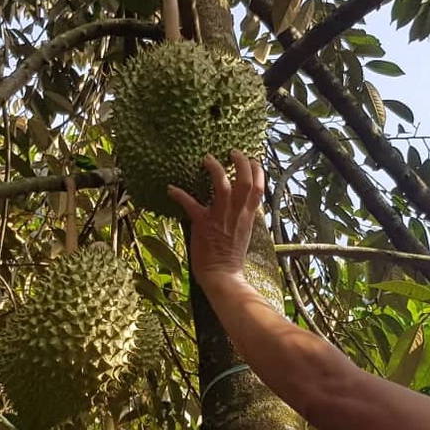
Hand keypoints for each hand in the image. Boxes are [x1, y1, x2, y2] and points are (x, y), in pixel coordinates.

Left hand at [167, 152, 263, 286]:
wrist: (223, 276)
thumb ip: (243, 216)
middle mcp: (236, 213)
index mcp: (247, 216)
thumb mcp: (244, 233)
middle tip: (234, 152)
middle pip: (245, 181)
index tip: (253, 160)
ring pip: (222, 186)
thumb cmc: (231, 258)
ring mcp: (220, 217)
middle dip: (241, 163)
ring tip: (208, 158)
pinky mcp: (203, 224)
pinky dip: (180, 195)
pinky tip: (171, 188)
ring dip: (215, 169)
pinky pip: (191, 204)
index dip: (258, 171)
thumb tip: (241, 206)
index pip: (259, 188)